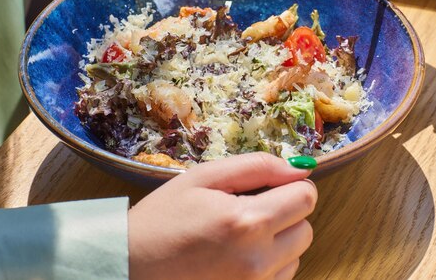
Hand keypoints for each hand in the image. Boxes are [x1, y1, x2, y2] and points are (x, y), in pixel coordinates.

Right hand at [127, 152, 317, 279]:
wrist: (130, 267)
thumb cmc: (162, 219)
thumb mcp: (203, 178)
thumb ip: (256, 166)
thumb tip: (301, 167)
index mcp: (247, 222)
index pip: (306, 197)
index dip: (290, 186)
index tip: (268, 187)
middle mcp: (257, 260)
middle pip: (306, 228)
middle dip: (285, 213)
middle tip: (248, 210)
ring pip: (296, 255)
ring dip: (277, 241)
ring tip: (237, 237)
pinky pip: (280, 278)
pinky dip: (267, 265)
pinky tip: (235, 257)